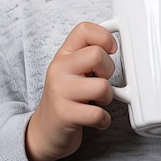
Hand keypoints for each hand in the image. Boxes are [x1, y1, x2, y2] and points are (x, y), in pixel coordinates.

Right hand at [25, 22, 116, 160]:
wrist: (44, 130)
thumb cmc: (66, 96)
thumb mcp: (73, 69)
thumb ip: (89, 53)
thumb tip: (115, 40)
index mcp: (64, 54)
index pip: (84, 29)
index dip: (104, 36)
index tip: (111, 49)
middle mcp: (59, 69)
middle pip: (97, 54)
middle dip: (109, 70)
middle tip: (101, 80)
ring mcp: (60, 91)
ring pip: (102, 86)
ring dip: (107, 97)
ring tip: (97, 101)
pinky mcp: (64, 114)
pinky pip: (98, 113)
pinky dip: (103, 119)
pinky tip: (96, 119)